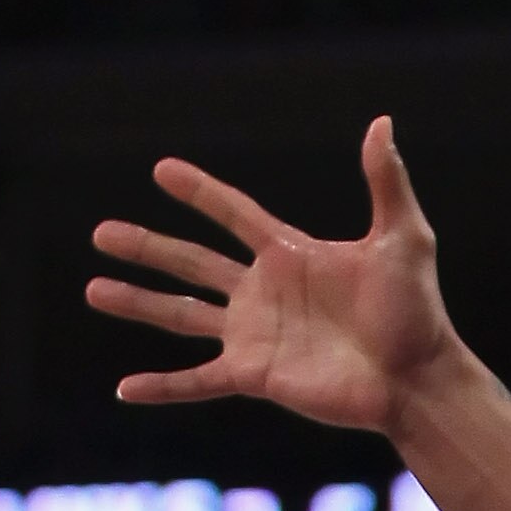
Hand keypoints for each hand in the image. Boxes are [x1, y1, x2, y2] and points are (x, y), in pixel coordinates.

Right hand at [86, 115, 461, 431]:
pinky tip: (125, 388)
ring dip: (138, 303)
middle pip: (192, 263)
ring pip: (182, 316)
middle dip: (147, 248)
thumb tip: (381, 122)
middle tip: (100, 234)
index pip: (233, 214)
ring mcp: (256, 336)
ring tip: (94, 289)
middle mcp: (264, 293)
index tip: (162, 171)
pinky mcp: (256, 376)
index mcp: (289, 254)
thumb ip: (386, 181)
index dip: (200, 193)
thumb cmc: (415, 312)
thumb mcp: (403, 238)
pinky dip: (162, 386)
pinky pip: (198, 381)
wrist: (416, 379)